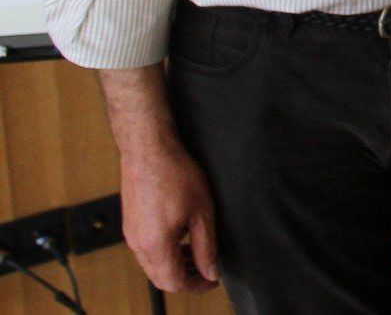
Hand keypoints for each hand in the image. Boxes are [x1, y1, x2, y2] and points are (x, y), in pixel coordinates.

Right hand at [119, 139, 219, 292]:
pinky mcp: (130, 225)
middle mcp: (138, 245)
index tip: (213, 281)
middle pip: (160, 278)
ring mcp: (131, 235)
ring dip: (174, 265)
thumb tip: (210, 271)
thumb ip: (206, 246)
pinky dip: (164, 253)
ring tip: (196, 251)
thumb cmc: (176, 175)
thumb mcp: (201, 212)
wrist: (148, 150)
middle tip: (207, 269)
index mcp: (156, 246)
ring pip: (152, 265)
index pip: (175, 283)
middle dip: (185, 279)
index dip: (196, 286)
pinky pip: (146, 250)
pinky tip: (180, 236)